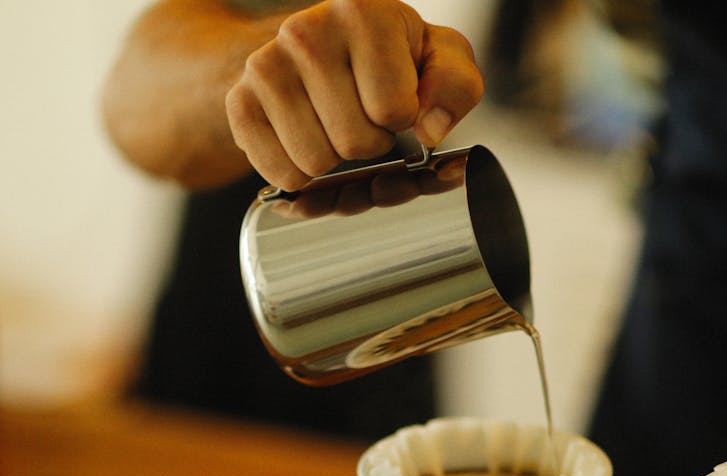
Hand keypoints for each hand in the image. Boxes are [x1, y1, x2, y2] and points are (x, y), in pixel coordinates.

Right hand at [225, 0, 483, 189]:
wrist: (311, 49)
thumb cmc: (382, 57)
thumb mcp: (434, 57)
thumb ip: (454, 85)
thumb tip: (431, 129)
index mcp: (362, 11)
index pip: (394, 111)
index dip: (402, 121)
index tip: (394, 101)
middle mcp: (306, 31)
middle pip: (355, 144)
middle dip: (368, 145)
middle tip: (363, 119)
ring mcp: (266, 67)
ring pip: (316, 165)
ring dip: (334, 163)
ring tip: (334, 129)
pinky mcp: (239, 103)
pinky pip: (283, 174)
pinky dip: (301, 174)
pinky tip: (306, 141)